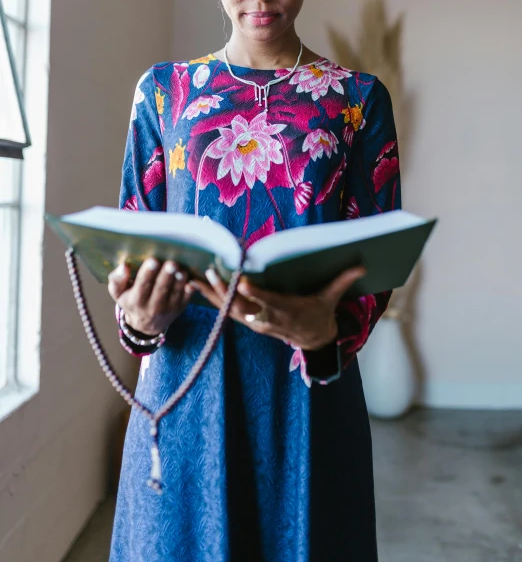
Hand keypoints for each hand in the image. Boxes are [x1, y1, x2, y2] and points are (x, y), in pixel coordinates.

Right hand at [108, 257, 192, 335]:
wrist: (145, 324)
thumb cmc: (131, 300)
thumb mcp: (118, 292)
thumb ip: (117, 279)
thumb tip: (123, 267)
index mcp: (136, 300)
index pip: (142, 285)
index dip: (147, 273)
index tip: (152, 260)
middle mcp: (153, 307)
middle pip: (161, 289)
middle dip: (166, 276)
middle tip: (171, 263)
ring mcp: (168, 308)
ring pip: (175, 293)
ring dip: (179, 281)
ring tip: (181, 270)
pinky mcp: (180, 308)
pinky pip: (186, 298)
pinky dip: (189, 290)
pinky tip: (191, 281)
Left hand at [190, 265, 366, 350]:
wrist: (313, 340)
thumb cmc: (320, 314)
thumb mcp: (331, 299)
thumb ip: (342, 281)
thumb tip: (362, 266)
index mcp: (286, 311)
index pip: (267, 302)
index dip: (254, 295)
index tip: (241, 283)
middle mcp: (267, 318)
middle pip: (242, 307)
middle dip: (224, 292)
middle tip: (209, 272)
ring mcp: (256, 322)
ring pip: (229, 310)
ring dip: (211, 295)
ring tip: (192, 278)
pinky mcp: (249, 322)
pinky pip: (226, 312)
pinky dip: (212, 300)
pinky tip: (196, 287)